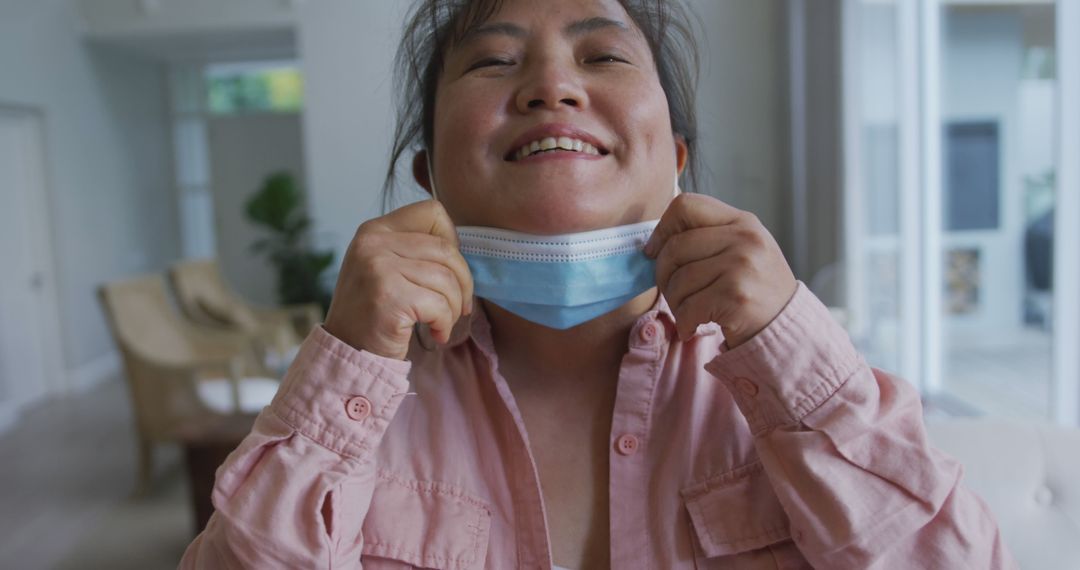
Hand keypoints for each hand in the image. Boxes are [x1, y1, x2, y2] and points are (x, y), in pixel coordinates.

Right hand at [323, 200, 473, 359]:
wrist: (346, 353)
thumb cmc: (375, 313)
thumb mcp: (385, 267)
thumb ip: (413, 249)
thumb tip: (459, 247)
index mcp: (374, 230)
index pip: (432, 212)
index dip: (451, 240)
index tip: (447, 270)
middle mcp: (373, 243)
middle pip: (446, 249)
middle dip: (462, 282)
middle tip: (458, 306)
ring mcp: (378, 269)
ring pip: (446, 279)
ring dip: (454, 308)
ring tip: (441, 323)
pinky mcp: (388, 297)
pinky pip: (440, 306)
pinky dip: (444, 324)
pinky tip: (435, 334)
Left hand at [644, 193, 796, 348]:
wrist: (786, 327)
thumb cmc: (753, 289)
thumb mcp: (740, 250)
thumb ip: (706, 238)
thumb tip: (653, 245)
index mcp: (742, 221)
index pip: (686, 205)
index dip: (662, 229)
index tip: (655, 251)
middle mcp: (745, 238)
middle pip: (675, 247)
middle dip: (663, 275)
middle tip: (672, 292)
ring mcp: (742, 266)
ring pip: (679, 280)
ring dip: (675, 303)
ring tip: (688, 311)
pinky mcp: (737, 297)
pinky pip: (689, 307)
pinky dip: (684, 322)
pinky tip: (694, 326)